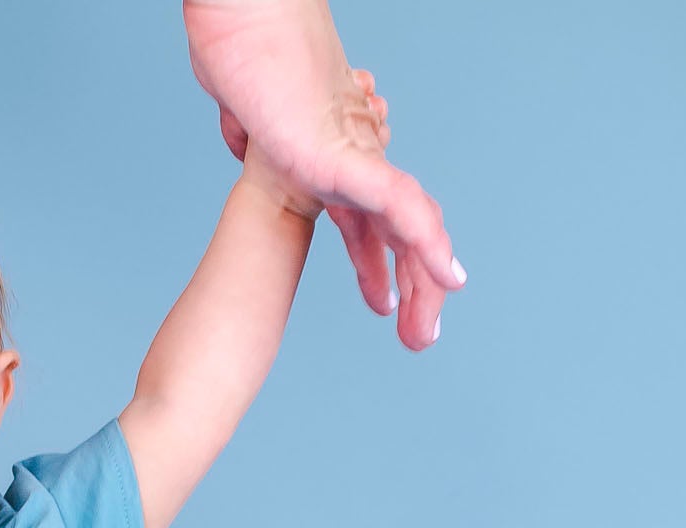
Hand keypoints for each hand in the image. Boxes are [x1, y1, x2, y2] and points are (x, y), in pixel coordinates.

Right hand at [183, 0, 463, 349]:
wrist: (237, 20)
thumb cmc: (238, 47)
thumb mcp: (247, 113)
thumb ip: (255, 136)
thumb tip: (246, 137)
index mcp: (331, 156)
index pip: (364, 223)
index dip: (375, 266)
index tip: (386, 305)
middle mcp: (356, 154)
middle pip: (395, 232)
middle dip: (411, 288)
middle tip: (419, 338)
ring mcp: (356, 153)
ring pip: (407, 226)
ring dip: (424, 281)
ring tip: (427, 331)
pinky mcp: (346, 154)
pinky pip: (397, 205)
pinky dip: (424, 241)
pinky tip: (448, 277)